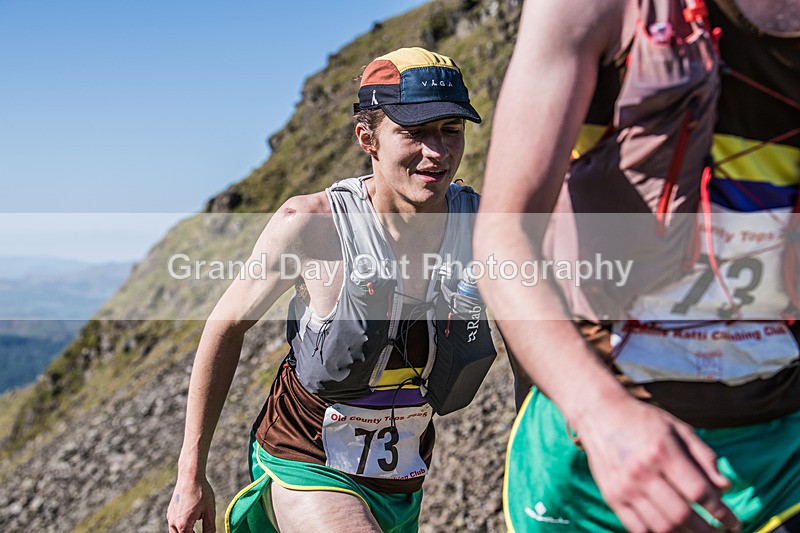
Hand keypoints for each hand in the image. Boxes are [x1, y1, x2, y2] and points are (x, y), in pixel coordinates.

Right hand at [167, 474, 215, 532]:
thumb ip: (209, 527)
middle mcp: (173, 522)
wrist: (190, 476)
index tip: (204, 532)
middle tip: (198, 530)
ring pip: (175, 532)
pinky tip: (192, 517)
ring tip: (196, 525)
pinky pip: (174, 523)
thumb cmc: (201, 492)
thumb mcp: (209, 511)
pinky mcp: (170, 510)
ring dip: (185, 531)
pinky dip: (182, 525)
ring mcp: (170, 516)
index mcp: (183, 525)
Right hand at [573, 397, 740, 532]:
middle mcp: (642, 471)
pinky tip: (673, 531)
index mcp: (663, 452)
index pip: (699, 492)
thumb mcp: (678, 429)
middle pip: (682, 514)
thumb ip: (704, 457)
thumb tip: (726, 488)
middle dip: (708, 530)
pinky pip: (637, 528)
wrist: (599, 413)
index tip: (735, 522)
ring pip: (662, 526)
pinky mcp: (611, 496)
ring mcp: (625, 486)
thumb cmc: (643, 420)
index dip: (721, 512)